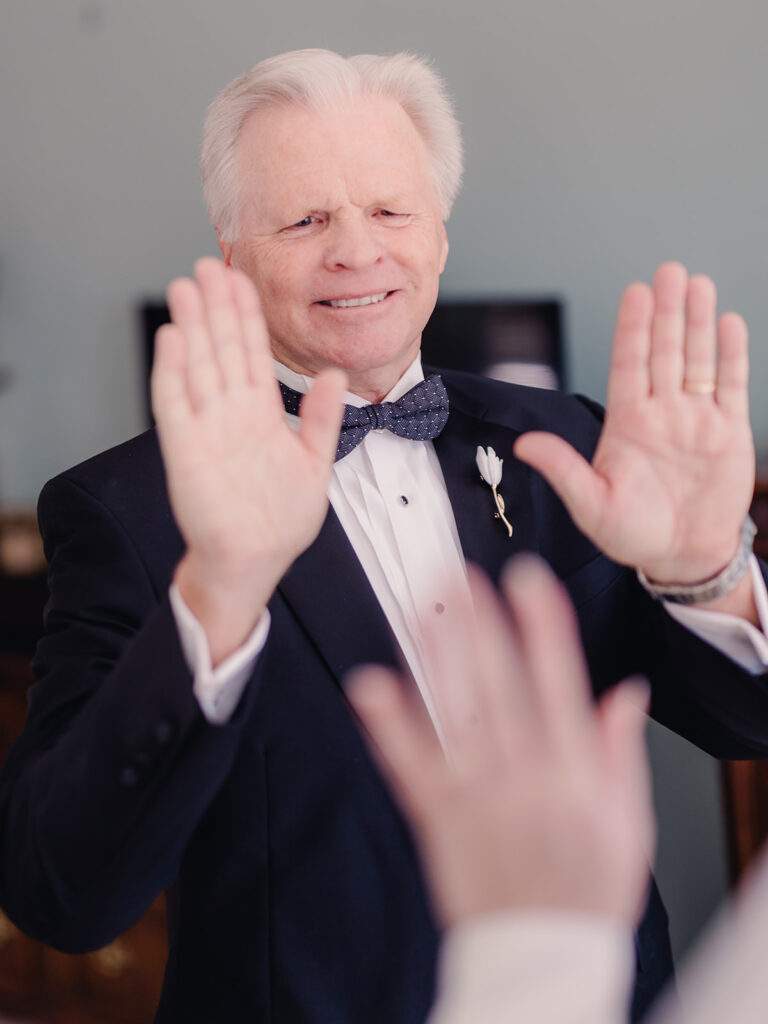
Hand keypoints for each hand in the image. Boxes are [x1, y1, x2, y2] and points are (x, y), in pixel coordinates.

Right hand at [151, 258, 344, 661]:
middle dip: (216, 306)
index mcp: (262, 414)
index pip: (252, 352)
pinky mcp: (185, 449)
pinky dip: (173, 371)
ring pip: (198, 365)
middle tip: (208, 263)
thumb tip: (337, 376)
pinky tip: (174, 337)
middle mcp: (232, 414)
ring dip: (193, 326)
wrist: (253, 562)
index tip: (242, 278)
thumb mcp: (314, 465)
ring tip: (187, 285)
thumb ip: (322, 420)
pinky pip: (176, 403)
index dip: (247, 315)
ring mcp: (207, 428)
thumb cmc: (281, 520)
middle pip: (221, 348)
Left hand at [348, 557, 653, 927]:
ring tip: (420, 606)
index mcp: (573, 770)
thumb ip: (622, 753)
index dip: (541, 626)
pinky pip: (409, 764)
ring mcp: (477, 795)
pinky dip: (388, 723)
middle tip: (457, 572)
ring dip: (435, 656)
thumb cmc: (587, 888)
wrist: (542, 957)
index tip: (525, 580)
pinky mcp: (438, 818)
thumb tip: (626, 692)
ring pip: (453, 711)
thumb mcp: (628, 823)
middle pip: (498, 684)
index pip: (557, 681)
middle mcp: (524, 774)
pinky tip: (370, 683)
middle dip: (479, 623)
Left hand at [514, 264, 754, 591]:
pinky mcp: (728, 432)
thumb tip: (524, 445)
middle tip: (668, 271)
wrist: (682, 556)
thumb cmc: (632, 534)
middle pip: (664, 351)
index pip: (627, 365)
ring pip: (697, 359)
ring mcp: (695, 419)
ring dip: (697, 323)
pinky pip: (731, 385)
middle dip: (666, 312)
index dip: (631, 329)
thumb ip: (563, 470)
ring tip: (697, 284)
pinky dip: (731, 355)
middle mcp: (660, 412)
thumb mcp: (592, 505)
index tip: (634, 293)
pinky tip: (729, 323)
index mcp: (626, 424)